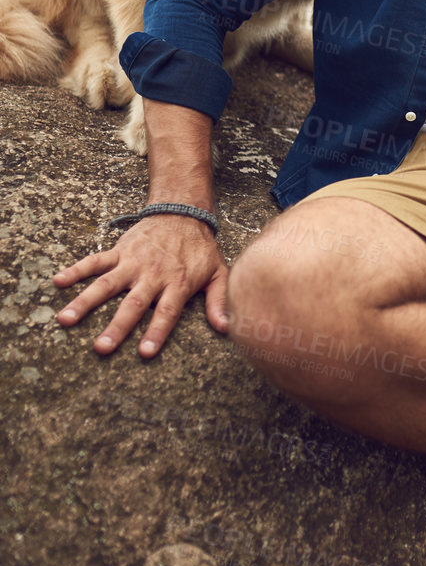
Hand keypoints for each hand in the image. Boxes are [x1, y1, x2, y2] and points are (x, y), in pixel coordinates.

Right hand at [53, 217, 228, 357]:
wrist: (183, 212)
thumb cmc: (200, 248)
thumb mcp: (218, 272)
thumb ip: (219, 301)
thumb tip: (227, 328)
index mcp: (177, 283)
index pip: (166, 312)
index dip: (156, 332)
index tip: (144, 353)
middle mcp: (152, 275)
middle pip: (133, 304)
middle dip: (117, 327)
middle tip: (100, 348)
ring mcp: (133, 262)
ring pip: (106, 284)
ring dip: (85, 302)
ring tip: (65, 319)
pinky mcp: (119, 251)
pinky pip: (95, 261)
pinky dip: (76, 270)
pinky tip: (57, 281)